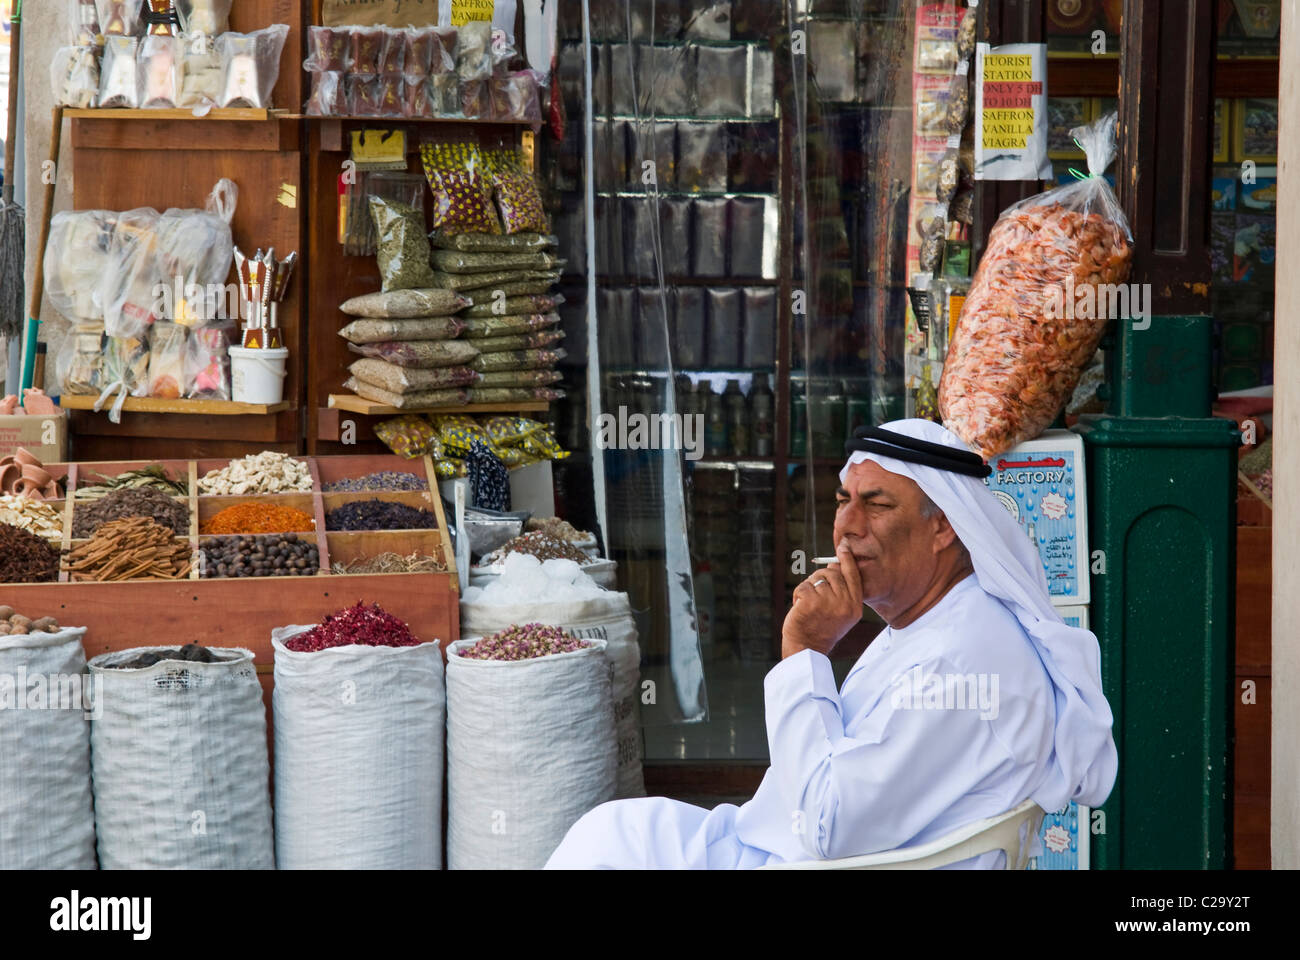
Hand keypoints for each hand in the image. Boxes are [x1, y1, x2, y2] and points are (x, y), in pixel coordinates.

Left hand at [781, 539, 863, 658]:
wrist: (807, 648)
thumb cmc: (821, 628)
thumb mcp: (841, 612)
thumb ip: (842, 591)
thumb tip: (834, 564)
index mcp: (855, 606)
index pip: (853, 575)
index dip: (847, 558)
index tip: (843, 545)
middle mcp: (845, 603)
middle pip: (832, 573)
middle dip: (820, 578)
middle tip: (814, 594)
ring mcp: (829, 602)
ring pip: (817, 578)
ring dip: (808, 588)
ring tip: (808, 605)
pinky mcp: (812, 602)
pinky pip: (803, 586)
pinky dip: (798, 594)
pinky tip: (799, 607)